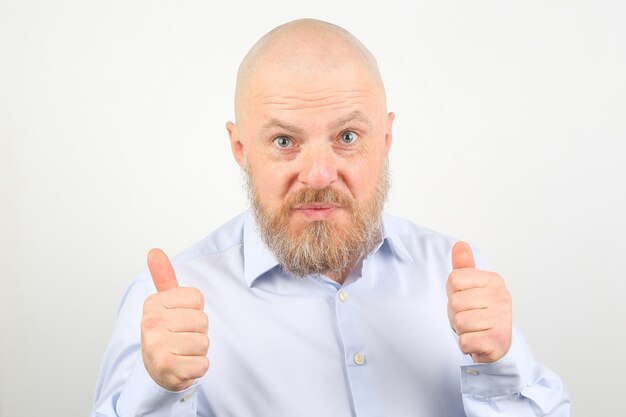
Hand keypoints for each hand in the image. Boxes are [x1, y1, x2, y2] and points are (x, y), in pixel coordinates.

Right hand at [141, 248, 209, 390]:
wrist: (155, 369)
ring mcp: (156, 347)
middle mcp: (150, 323)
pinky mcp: (166, 368)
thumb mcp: (164, 302)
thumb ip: (164, 276)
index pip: (197, 298)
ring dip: (198, 350)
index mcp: (153, 304)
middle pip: (202, 321)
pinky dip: (198, 367)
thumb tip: (154, 251)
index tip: (180, 318)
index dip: (195, 310)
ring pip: (203, 342)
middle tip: (182, 337)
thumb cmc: (166, 332)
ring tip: (182, 351)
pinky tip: (183, 365)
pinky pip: (203, 364)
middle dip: (198, 332)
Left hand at [446, 242, 511, 362]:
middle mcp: (502, 297)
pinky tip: (477, 342)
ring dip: (461, 330)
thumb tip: (460, 245)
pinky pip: (465, 341)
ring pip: (459, 322)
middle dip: (455, 314)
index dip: (453, 293)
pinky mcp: (498, 340)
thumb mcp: (471, 287)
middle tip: (469, 318)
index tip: (466, 300)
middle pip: (454, 302)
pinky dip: (466, 345)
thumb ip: (464, 266)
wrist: (496, 345)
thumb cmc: (480, 314)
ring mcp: (502, 319)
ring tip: (473, 329)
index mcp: (494, 280)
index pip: (454, 279)